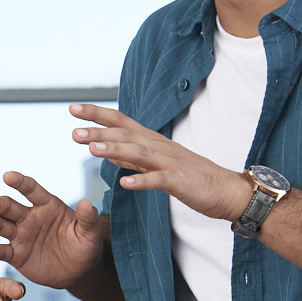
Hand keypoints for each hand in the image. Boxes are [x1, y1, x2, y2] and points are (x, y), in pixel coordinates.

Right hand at [0, 171, 110, 291]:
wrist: (79, 272)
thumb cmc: (85, 246)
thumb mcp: (90, 233)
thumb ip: (88, 218)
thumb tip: (87, 203)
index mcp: (47, 206)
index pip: (31, 190)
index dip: (20, 183)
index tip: (8, 176)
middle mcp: (30, 217)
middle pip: (9, 206)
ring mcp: (21, 235)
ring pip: (0, 226)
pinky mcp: (17, 255)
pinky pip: (2, 251)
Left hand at [73, 103, 255, 223]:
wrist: (228, 191)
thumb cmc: (192, 177)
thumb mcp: (157, 164)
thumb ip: (132, 158)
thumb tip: (106, 150)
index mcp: (152, 141)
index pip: (121, 122)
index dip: (97, 115)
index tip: (73, 109)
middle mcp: (159, 147)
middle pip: (125, 134)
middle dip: (99, 131)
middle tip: (73, 131)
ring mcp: (170, 162)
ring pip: (138, 153)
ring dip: (114, 150)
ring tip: (91, 149)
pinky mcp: (180, 180)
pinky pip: (158, 180)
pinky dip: (141, 180)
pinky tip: (123, 183)